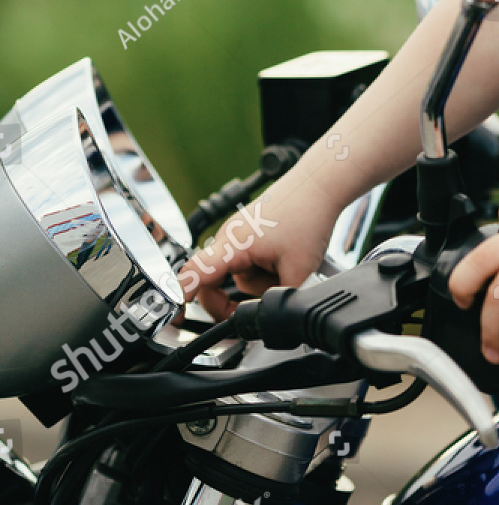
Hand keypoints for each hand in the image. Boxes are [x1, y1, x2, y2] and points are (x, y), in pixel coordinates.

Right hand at [178, 166, 339, 318]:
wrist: (319, 186)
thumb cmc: (307, 215)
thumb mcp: (299, 270)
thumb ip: (280, 299)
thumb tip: (272, 318)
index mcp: (233, 244)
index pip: (196, 273)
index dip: (181, 296)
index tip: (173, 312)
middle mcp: (229, 238)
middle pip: (212, 283)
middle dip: (229, 303)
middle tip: (244, 315)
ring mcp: (239, 235)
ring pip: (239, 277)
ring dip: (259, 283)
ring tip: (287, 267)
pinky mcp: (250, 235)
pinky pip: (249, 264)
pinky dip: (265, 270)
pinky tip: (286, 260)